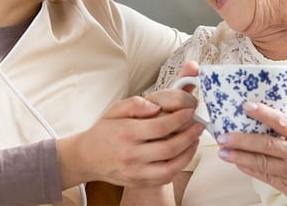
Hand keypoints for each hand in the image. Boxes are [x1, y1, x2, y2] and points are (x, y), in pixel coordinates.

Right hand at [58, 94, 204, 187]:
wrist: (87, 158)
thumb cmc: (104, 132)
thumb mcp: (114, 110)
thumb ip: (135, 104)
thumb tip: (155, 106)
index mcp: (126, 134)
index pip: (161, 126)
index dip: (180, 119)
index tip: (189, 112)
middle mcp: (131, 155)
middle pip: (170, 147)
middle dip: (190, 135)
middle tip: (199, 125)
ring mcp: (135, 172)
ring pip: (171, 166)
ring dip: (188, 153)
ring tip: (195, 139)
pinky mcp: (139, 182)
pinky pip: (165, 177)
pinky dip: (179, 166)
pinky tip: (184, 154)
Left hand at [216, 102, 286, 204]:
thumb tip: (268, 121)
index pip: (282, 121)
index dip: (263, 113)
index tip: (246, 105)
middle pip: (265, 144)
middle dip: (241, 140)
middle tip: (223, 135)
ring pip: (262, 163)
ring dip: (240, 157)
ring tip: (223, 151)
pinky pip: (267, 177)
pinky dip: (251, 170)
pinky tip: (238, 164)